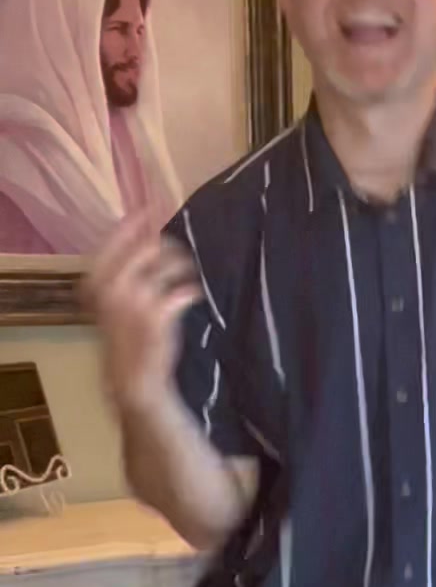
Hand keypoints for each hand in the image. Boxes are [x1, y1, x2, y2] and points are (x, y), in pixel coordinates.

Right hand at [82, 215, 200, 412]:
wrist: (132, 378)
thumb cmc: (125, 337)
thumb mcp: (113, 301)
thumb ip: (125, 271)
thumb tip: (147, 237)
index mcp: (94, 281)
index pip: (114, 239)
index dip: (134, 222)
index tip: (150, 208)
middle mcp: (110, 287)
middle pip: (147, 246)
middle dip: (169, 248)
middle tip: (180, 257)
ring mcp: (133, 300)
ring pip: (168, 264)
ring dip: (183, 267)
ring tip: (186, 277)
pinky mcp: (157, 315)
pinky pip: (183, 291)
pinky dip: (191, 292)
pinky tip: (191, 296)